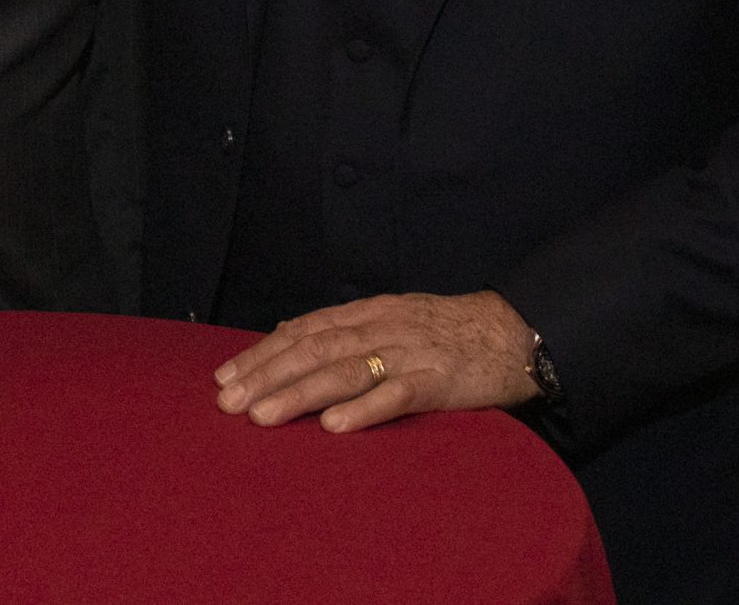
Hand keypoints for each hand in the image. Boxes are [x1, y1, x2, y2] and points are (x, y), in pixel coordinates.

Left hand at [212, 290, 539, 433]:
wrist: (513, 332)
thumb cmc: (446, 332)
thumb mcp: (390, 320)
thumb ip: (345, 331)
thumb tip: (289, 339)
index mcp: (368, 313)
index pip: (304, 331)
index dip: (263, 353)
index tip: (225, 378)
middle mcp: (382, 328)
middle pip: (315, 350)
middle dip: (268, 376)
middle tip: (229, 403)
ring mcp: (411, 353)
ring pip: (346, 371)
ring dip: (300, 394)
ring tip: (263, 417)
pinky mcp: (441, 380)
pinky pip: (398, 394)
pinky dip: (364, 409)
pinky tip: (334, 426)